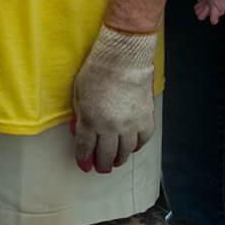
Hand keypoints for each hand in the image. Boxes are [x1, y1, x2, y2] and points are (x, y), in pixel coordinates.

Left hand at [69, 25, 156, 173]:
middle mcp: (111, 127)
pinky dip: (136, 146)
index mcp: (91, 120)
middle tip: (100, 167)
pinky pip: (142, 140)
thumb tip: (81, 131)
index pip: (85, 148)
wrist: (123, 58)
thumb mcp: (78, 93)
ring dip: (119, 159)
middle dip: (101, 164)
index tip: (84, 165)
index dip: (84, 159)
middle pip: (106, 155)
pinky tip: (131, 147)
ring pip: (126, 152)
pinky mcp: (146, 118)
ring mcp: (130, 124)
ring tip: (115, 160)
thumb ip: (80, 115)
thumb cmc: (98, 70)